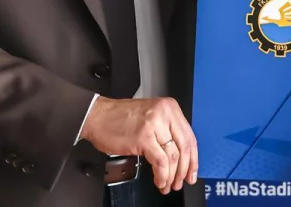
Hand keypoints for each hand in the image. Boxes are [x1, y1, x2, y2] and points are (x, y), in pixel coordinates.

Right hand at [79, 96, 197, 192]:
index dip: (193, 158)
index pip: (189, 136)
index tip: (192, 170)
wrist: (97, 116)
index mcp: (169, 107)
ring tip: (168, 184)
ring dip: (172, 175)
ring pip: (174, 156)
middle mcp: (164, 114)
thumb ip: (167, 130)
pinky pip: (160, 161)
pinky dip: (162, 175)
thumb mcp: (151, 116)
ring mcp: (154, 125)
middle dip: (185, 169)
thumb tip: (181, 154)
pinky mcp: (143, 137)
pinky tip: (159, 180)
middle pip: (185, 147)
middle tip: (182, 181)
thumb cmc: (119, 117)